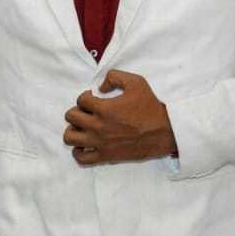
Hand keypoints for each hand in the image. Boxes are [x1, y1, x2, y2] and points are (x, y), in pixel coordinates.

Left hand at [64, 69, 178, 164]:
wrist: (164, 132)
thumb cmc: (151, 107)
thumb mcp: (136, 82)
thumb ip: (114, 77)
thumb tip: (100, 87)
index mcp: (104, 108)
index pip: (80, 100)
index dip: (86, 97)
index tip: (94, 99)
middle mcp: (98, 126)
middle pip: (71, 117)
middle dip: (77, 111)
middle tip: (88, 112)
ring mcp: (100, 143)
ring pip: (70, 138)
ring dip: (73, 130)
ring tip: (83, 127)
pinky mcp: (105, 156)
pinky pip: (81, 158)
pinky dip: (78, 151)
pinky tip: (85, 145)